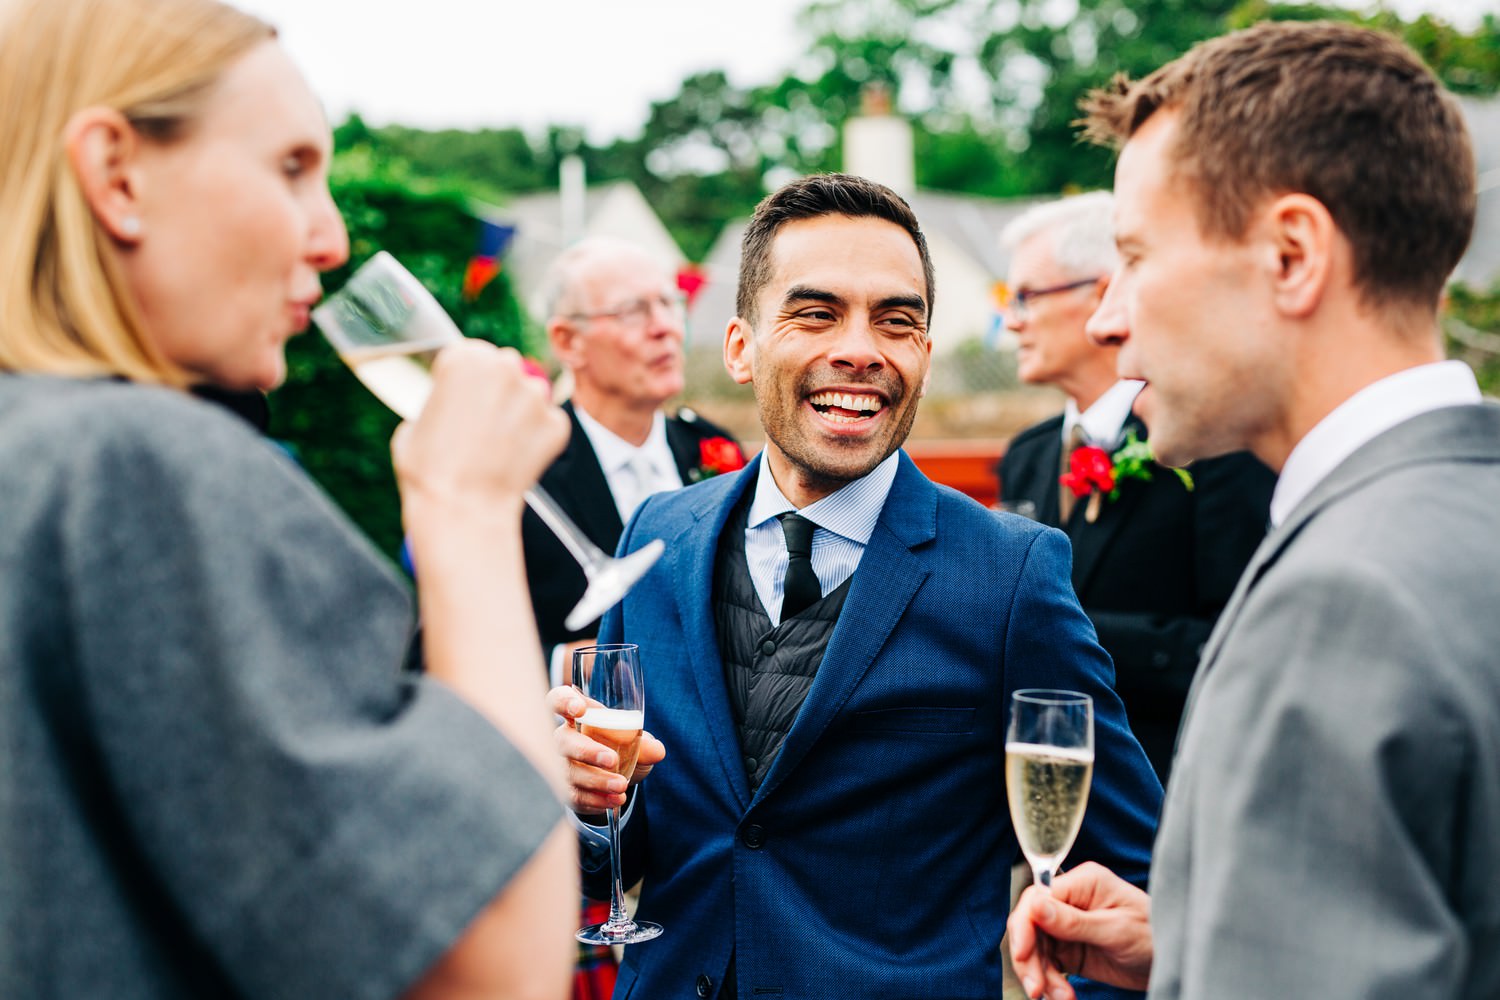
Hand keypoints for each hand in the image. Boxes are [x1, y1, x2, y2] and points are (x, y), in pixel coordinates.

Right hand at [392, 342, 567, 514]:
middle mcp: (504, 366)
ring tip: (498, 446)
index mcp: (464, 358)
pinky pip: (549, 423)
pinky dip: (537, 438)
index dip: (465, 381)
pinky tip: (515, 459)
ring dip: (519, 412)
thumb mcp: (413, 422)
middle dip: (496, 390)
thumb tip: (452, 403)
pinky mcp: (556, 424)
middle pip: (504, 368)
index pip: (471, 355)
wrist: (461, 509)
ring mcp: (535, 395)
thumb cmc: (429, 470)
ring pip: (530, 394)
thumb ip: (439, 400)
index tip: (461, 400)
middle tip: (481, 425)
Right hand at [547, 685, 665, 817]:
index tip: (579, 709)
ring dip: (596, 781)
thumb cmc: (621, 747)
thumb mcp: (636, 741)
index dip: (563, 702)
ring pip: (569, 773)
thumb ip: (646, 744)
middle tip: (612, 761)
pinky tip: (614, 800)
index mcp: (580, 715)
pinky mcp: (566, 790)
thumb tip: (656, 751)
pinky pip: (574, 796)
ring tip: (621, 786)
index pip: (558, 700)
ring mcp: (561, 765)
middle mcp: (564, 737)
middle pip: (563, 741)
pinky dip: (596, 800)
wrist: (615, 776)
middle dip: (587, 751)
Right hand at [1008, 862, 1153, 999]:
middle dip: (1030, 959)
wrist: (1175, 960)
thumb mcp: (1116, 930)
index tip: (1023, 955)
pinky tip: (1064, 996)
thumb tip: (1035, 906)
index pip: (1037, 898)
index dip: (1024, 927)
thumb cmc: (1155, 934)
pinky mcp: (1070, 948)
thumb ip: (1074, 921)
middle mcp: (1070, 900)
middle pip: (1030, 926)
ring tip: (1059, 997)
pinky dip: (1051, 983)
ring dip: (1042, 977)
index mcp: (1082, 883)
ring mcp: (1068, 925)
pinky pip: (1048, 964)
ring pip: (1036, 949)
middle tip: (1037, 989)